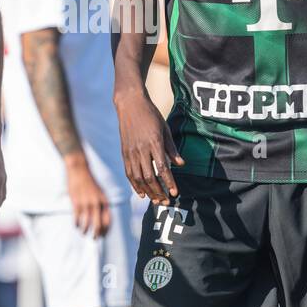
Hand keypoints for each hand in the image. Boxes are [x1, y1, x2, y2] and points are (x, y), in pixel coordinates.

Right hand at [66, 155, 110, 235]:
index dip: (106, 230)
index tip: (103, 235)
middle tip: (94, 239)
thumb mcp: (100, 192)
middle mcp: (97, 203)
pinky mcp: (76, 202)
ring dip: (85, 231)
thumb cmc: (90, 182)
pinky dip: (76, 224)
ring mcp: (86, 203)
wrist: (79, 169)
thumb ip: (102, 204)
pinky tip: (76, 225)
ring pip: (86, 223)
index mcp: (104, 201)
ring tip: (83, 233)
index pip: (108, 220)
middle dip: (97, 234)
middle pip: (98, 225)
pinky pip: (77, 218)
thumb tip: (102, 218)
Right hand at [115, 89, 182, 204]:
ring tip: (156, 201)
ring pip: (138, 178)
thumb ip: (171, 148)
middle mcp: (141, 149)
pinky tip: (141, 193)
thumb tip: (181, 164)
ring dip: (148, 192)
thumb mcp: (165, 129)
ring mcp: (131, 152)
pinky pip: (129, 173)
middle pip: (150, 177)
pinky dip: (135, 185)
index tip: (175, 193)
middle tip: (166, 202)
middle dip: (159, 192)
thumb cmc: (151, 115)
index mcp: (154, 143)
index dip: (169, 182)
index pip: (163, 168)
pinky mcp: (124, 153)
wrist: (130, 104)